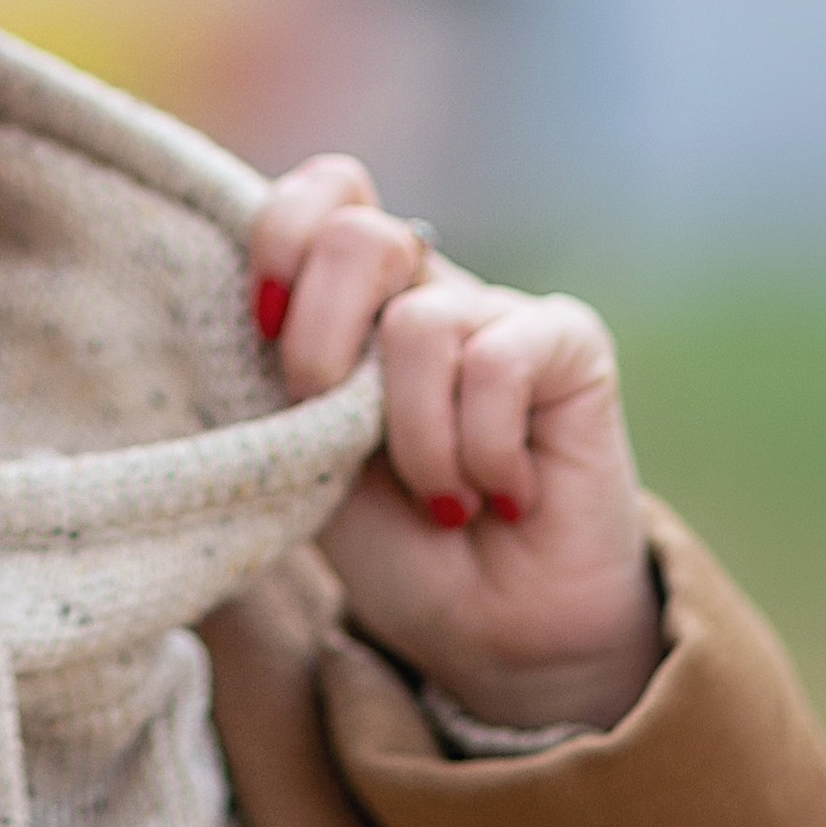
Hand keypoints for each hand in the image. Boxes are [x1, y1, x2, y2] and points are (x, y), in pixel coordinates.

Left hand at [252, 153, 661, 732]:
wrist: (493, 633)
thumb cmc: (395, 546)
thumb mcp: (308, 454)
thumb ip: (280, 371)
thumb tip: (256, 301)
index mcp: (354, 300)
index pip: (324, 193)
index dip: (281, 236)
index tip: (262, 325)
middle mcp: (427, 290)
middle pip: (361, 235)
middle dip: (322, 346)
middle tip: (342, 433)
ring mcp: (499, 312)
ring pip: (420, 323)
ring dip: (414, 440)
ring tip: (443, 499)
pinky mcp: (569, 344)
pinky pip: (498, 364)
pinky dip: (482, 451)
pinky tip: (505, 494)